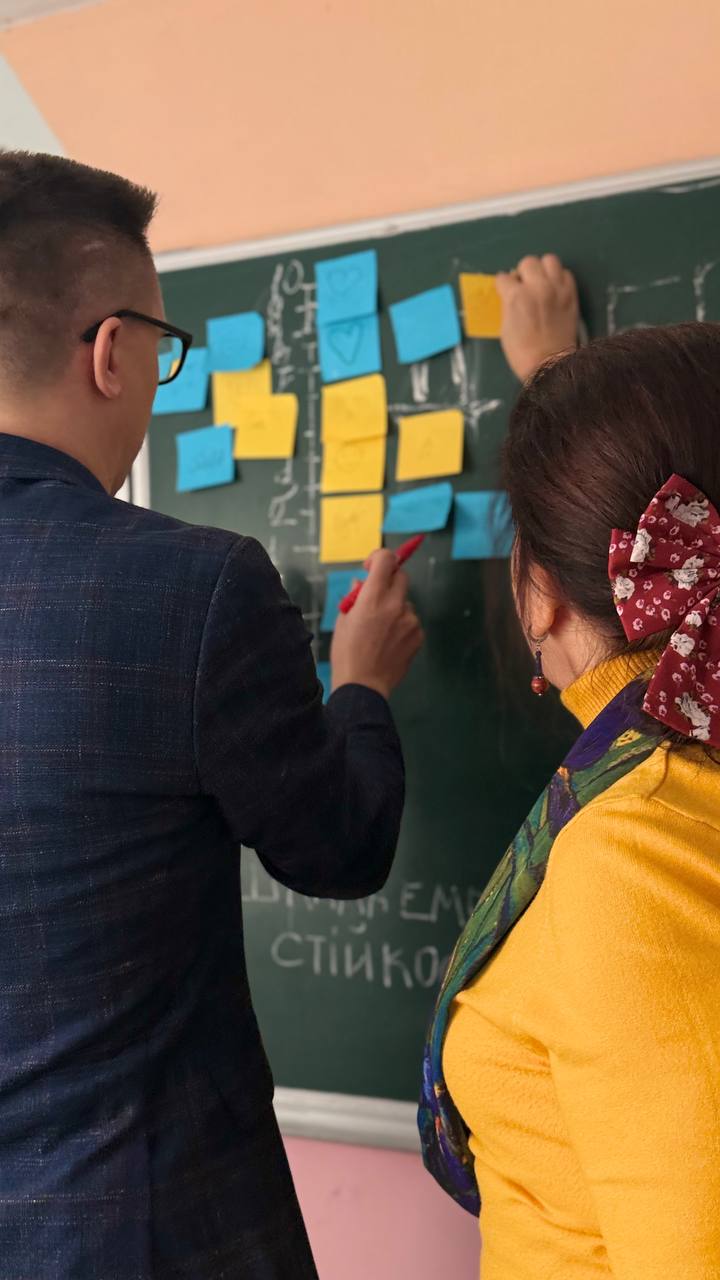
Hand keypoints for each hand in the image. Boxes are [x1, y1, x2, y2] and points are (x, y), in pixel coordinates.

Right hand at [330, 549, 423, 699]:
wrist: (363, 686)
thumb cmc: (347, 653)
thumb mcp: (344, 621)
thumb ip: (355, 597)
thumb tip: (361, 583)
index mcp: (372, 599)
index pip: (386, 560)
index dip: (379, 557)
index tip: (370, 567)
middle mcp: (395, 605)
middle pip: (401, 576)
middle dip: (389, 580)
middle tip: (377, 595)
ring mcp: (410, 620)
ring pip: (406, 601)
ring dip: (395, 606)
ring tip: (380, 630)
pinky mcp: (418, 635)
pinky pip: (411, 620)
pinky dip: (402, 624)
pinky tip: (389, 641)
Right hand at [496, 254, 578, 380]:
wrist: (550, 363)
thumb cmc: (522, 352)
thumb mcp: (505, 327)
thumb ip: (508, 304)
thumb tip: (510, 292)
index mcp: (516, 297)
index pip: (504, 278)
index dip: (503, 285)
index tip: (505, 291)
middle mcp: (537, 287)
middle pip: (528, 262)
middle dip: (523, 273)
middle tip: (523, 285)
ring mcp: (557, 289)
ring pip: (550, 260)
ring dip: (543, 269)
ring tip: (541, 282)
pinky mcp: (571, 294)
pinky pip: (566, 274)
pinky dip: (559, 278)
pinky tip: (554, 289)